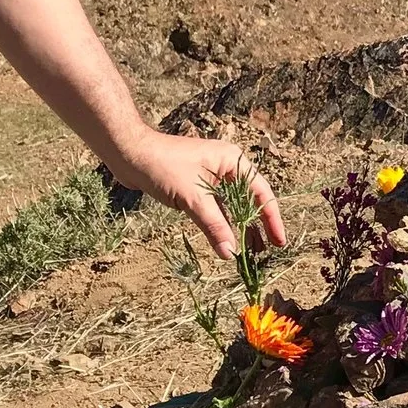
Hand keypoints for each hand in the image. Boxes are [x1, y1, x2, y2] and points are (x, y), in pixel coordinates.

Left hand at [109, 130, 284, 257]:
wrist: (128, 153)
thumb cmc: (163, 166)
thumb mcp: (193, 198)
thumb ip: (215, 226)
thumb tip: (231, 254)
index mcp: (233, 161)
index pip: (261, 193)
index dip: (271, 219)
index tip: (279, 242)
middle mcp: (225, 168)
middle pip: (249, 201)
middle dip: (257, 227)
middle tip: (267, 251)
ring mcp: (210, 178)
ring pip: (231, 207)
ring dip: (238, 228)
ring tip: (249, 252)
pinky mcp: (194, 187)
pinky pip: (214, 209)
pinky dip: (220, 225)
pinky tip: (225, 242)